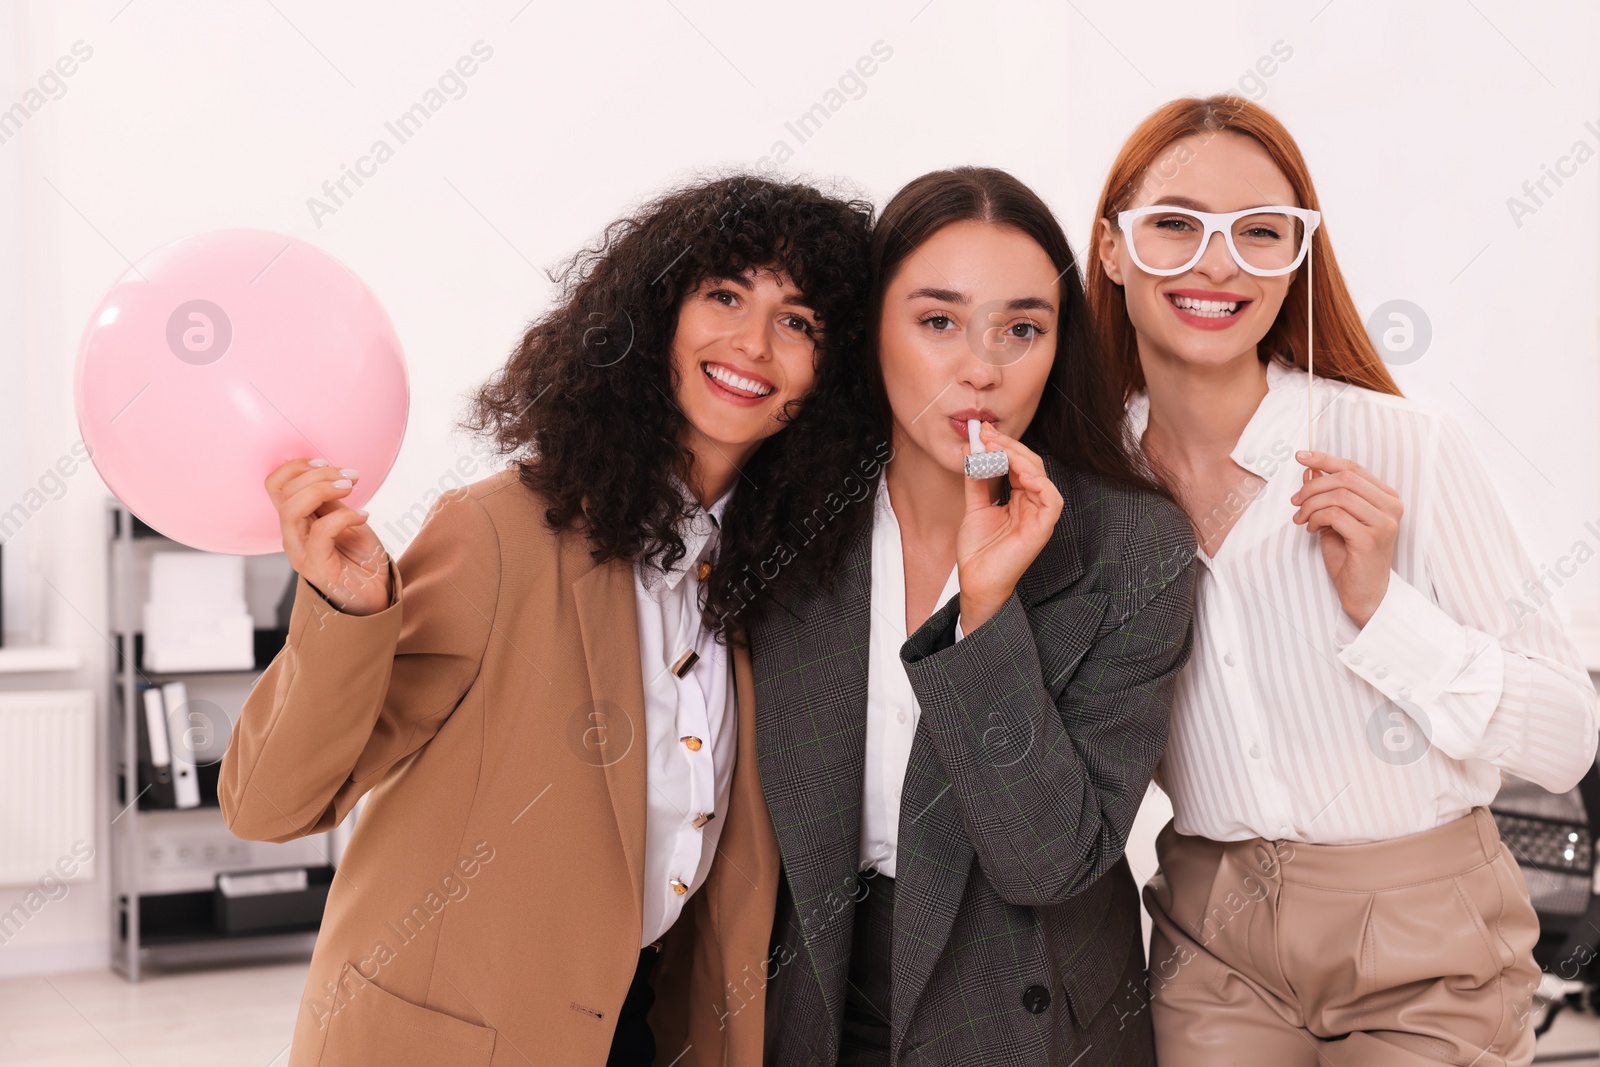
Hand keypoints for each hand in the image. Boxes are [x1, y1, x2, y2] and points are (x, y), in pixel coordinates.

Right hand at [266, 458, 391, 616]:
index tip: (328, 462)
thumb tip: (326, 471)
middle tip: (348, 477)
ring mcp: (300, 553)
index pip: (276, 485)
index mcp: (296, 521)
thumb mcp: (346, 520)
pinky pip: (320, 533)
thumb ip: (331, 501)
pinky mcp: (317, 568)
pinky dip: (344, 517)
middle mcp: (292, 536)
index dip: (297, 466)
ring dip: (323, 489)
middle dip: (317, 474)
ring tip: (351, 489)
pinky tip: (363, 517)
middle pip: (282, 492)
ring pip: (292, 510)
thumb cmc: (360, 559)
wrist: (377, 597)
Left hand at [956, 425, 1062, 632]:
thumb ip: (976, 479)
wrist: (976, 580)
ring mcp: (1039, 516)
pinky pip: (1053, 501)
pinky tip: (1024, 476)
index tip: (983, 433)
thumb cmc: (979, 550)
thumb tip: (970, 451)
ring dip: (1020, 459)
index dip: (1003, 446)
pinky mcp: (1043, 528)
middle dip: (1009, 447)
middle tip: (988, 435)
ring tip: (997, 449)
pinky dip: (1041, 485)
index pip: (1018, 464)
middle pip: (1030, 465)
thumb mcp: (974, 506)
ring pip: (1041, 477)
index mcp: (1019, 498)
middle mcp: (1032, 504)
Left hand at [1290, 450, 1401, 627]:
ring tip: (1302, 519)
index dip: (1324, 459)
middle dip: (1312, 487)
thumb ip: (1328, 494)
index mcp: (1386, 497)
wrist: (1363, 592)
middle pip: (1344, 478)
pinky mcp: (1371, 539)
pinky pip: (1335, 515)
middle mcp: (1391, 506)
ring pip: (1338, 495)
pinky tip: (1311, 530)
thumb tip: (1310, 469)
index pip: (1353, 468)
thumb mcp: (1336, 519)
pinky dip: (1316, 519)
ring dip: (1311, 505)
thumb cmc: (1350, 556)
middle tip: (1295, 502)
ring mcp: (1384, 522)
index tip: (1300, 457)